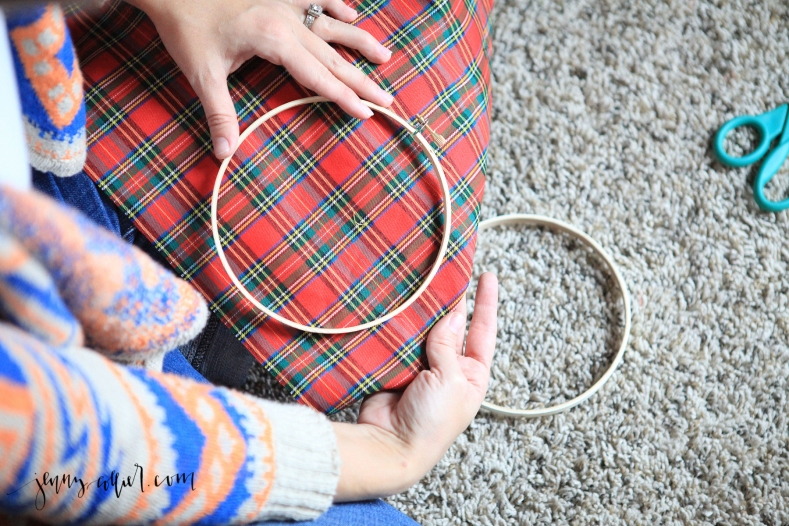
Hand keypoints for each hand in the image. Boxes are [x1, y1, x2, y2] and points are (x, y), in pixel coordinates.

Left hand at [127, 0, 393, 158]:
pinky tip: (353, 14)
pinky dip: (336, 5)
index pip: (319, 76)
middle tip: (387, 99)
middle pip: (334, 56)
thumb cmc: (186, 28)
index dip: (344, 97)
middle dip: (362, 80)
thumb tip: (224, 154)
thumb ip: (219, 115)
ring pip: (332, 24)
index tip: (366, 113)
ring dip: (360, 41)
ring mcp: (285, 2)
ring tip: (386, 56)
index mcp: (274, 40)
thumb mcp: (202, 75)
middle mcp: (287, 19)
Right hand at [333, 272, 498, 500]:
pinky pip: (400, 340)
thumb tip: (451, 315)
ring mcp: (422, 368)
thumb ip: (448, 345)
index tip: (487, 276)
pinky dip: (400, 326)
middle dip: (450, 303)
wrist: (391, 445)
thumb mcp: (450, 380)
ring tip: (421, 285)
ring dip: (423, 313)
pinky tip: (399, 307)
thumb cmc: (431, 423)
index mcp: (472, 375)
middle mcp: (450, 370)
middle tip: (447, 273)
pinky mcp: (397, 368)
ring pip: (425, 331)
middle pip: (452, 327)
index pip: (483, 331)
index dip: (485, 303)